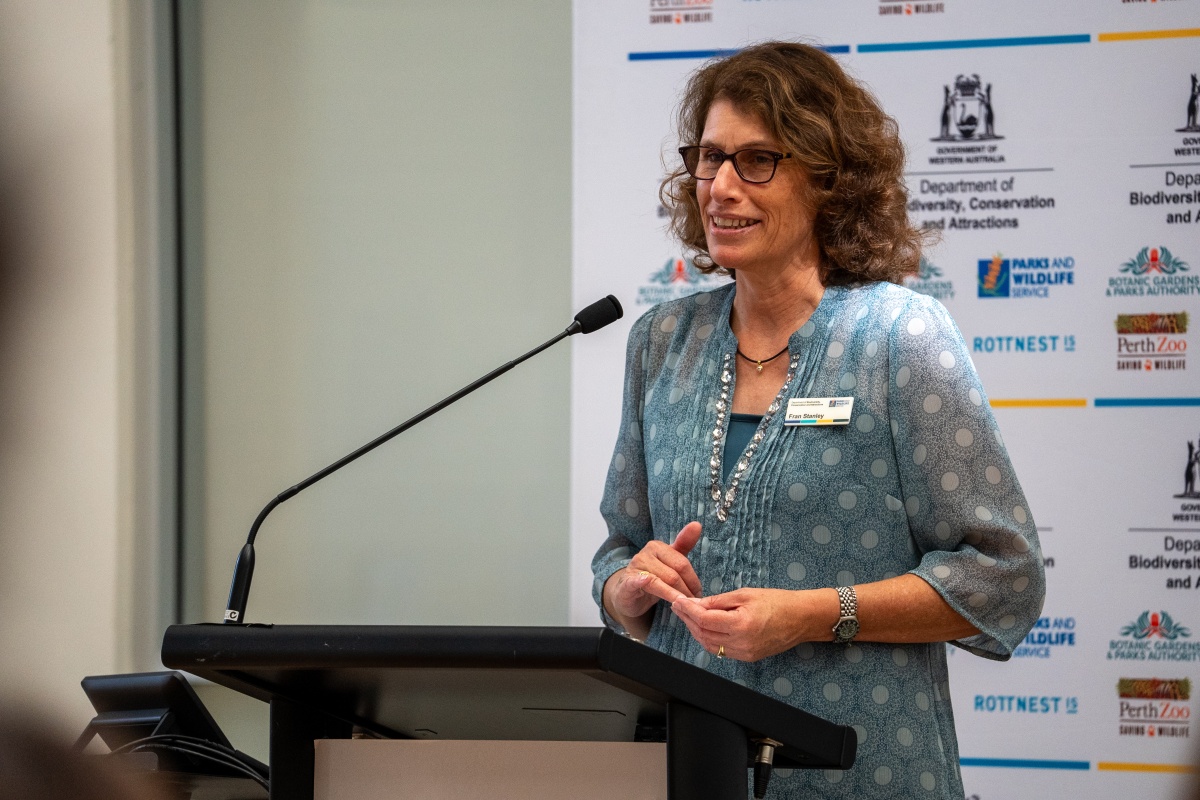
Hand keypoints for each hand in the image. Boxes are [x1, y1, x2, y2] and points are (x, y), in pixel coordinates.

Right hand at [603, 522, 702, 631]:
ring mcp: (635, 567)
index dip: (693, 581)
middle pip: (674, 574)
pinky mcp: (627, 582)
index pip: (682, 563)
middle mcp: (645, 554)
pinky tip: (648, 583)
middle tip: (694, 603)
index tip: (698, 594)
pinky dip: (643, 582)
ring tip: (684, 606)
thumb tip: (697, 524)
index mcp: (657, 547)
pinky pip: (639, 581)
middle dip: (686, 591)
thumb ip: (683, 544)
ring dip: (675, 596)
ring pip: (661, 581)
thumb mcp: (668, 561)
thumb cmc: (652, 577)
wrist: (626, 593)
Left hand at [671, 588, 835, 662]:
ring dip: (696, 631)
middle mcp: (741, 643)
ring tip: (689, 616)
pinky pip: (721, 651)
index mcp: (741, 625)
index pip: (704, 620)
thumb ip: (719, 601)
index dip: (688, 610)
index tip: (679, 601)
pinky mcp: (748, 658)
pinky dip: (709, 639)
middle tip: (680, 607)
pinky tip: (704, 628)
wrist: (802, 619)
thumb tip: (697, 604)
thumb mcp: (746, 594)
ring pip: (710, 645)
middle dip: (688, 620)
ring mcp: (745, 653)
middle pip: (704, 634)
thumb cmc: (777, 602)